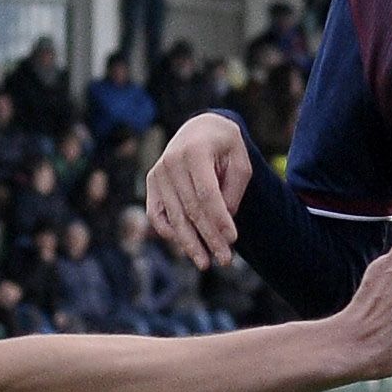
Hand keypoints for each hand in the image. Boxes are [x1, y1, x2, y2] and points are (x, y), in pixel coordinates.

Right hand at [145, 114, 255, 268]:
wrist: (200, 129)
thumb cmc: (224, 146)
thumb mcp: (240, 161)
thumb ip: (234, 191)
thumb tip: (223, 223)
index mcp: (195, 151)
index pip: (207, 193)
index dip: (219, 219)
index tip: (232, 240)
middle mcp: (171, 161)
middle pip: (191, 209)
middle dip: (208, 237)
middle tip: (224, 259)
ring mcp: (158, 173)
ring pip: (174, 217)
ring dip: (190, 243)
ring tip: (205, 262)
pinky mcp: (152, 183)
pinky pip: (156, 215)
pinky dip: (169, 232)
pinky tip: (186, 246)